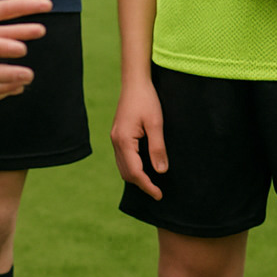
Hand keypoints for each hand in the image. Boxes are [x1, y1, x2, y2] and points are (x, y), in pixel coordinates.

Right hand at [110, 79, 166, 199]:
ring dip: (136, 177)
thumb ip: (158, 148)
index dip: (147, 186)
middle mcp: (116, 142)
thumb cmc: (146, 99)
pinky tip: (144, 167)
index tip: (159, 195)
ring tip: (152, 182)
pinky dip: (132, 167)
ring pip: (123, 166)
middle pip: (126, 173)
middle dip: (141, 184)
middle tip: (158, 192)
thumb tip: (161, 171)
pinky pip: (123, 158)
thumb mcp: (156, 123)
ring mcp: (115, 138)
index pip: (135, 172)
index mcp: (124, 141)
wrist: (135, 82)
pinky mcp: (118, 134)